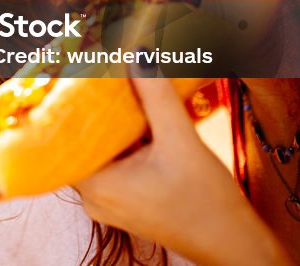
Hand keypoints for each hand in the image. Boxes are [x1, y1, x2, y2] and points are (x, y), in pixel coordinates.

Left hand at [73, 76, 291, 265]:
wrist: (236, 245)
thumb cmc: (207, 202)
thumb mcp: (181, 141)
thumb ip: (156, 96)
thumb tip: (137, 55)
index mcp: (96, 186)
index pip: (63, 139)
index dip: (67, 107)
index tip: (71, 77)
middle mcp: (93, 198)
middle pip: (80, 143)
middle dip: (91, 111)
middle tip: (96, 76)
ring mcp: (108, 203)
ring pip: (98, 154)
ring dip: (109, 127)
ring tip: (115, 92)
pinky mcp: (125, 203)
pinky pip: (113, 166)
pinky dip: (121, 144)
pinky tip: (135, 122)